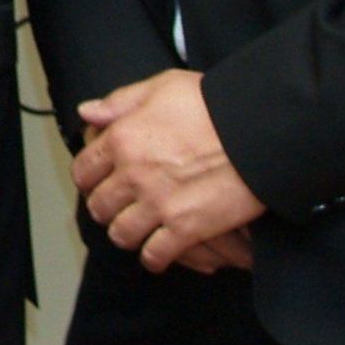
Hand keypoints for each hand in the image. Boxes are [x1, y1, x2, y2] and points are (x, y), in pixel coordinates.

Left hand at [71, 70, 265, 272]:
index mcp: (122, 139)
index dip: (88, 179)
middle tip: (117, 208)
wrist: (261, 131)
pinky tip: (157, 253)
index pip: (83, 170)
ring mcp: (158, 204)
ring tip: (136, 230)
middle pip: (99, 206)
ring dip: (126, 234)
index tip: (97, 182)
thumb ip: (120, 101)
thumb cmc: (215, 104)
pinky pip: (155, 254)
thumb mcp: (163, 86)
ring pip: (121, 233)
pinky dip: (153, 257)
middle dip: (106, 208)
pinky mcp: (186, 228)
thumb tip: (88, 112)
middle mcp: (133, 174)